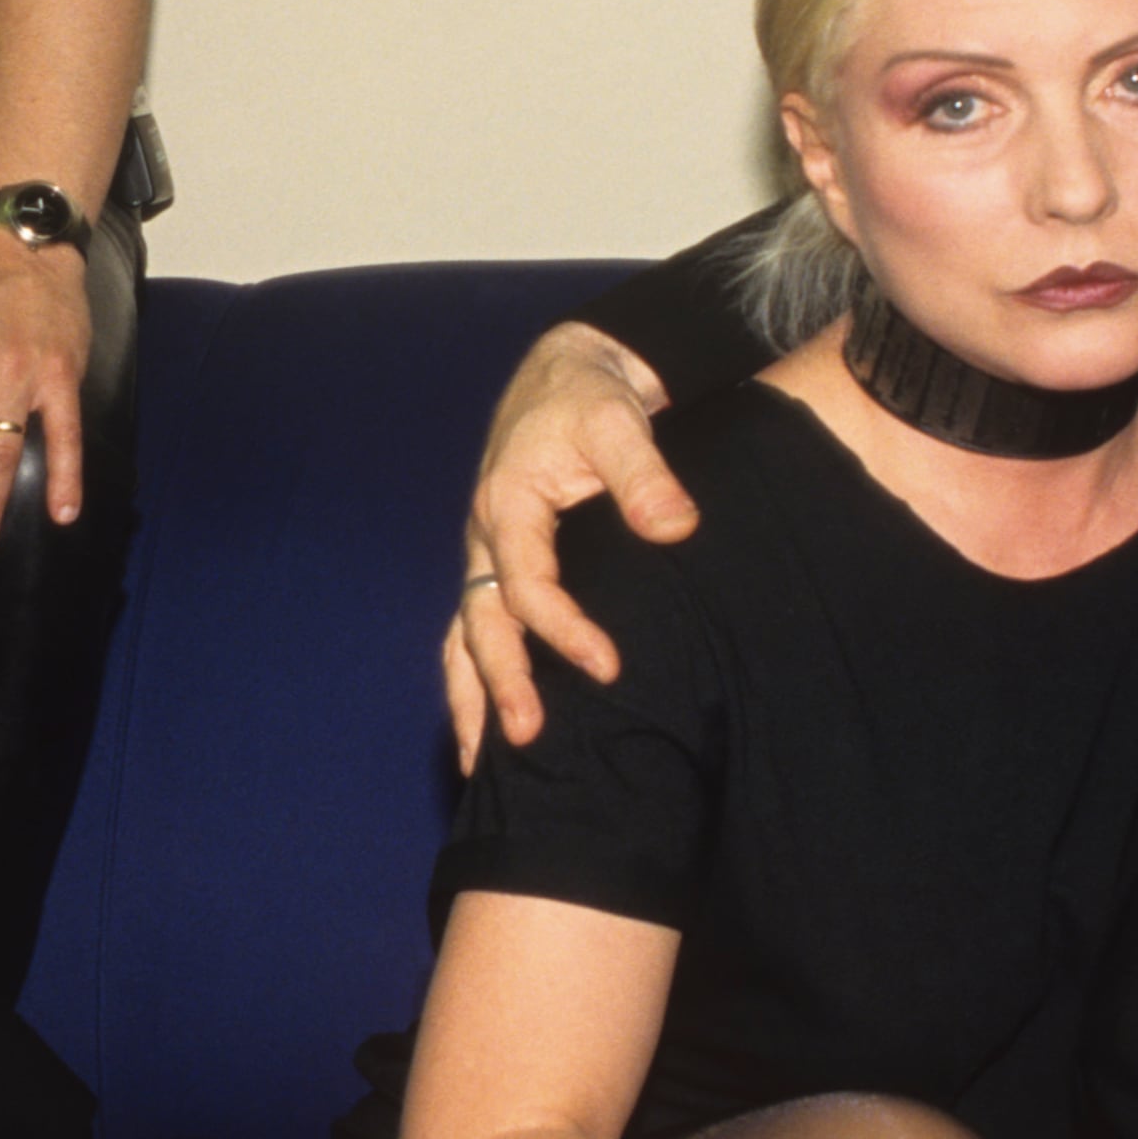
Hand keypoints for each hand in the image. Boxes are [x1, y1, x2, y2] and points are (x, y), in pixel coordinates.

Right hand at [441, 324, 693, 765]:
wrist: (566, 375)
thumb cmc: (590, 398)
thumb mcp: (618, 421)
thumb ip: (644, 474)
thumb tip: (674, 527)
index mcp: (507, 503)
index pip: (525, 585)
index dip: (562, 631)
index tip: (607, 667)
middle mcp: (484, 536)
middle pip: (480, 623)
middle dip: (501, 682)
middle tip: (528, 738)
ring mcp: (485, 554)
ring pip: (463, 634)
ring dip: (471, 694)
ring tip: (479, 763)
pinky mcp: (498, 563)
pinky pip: (474, 628)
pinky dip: (475, 676)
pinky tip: (485, 724)